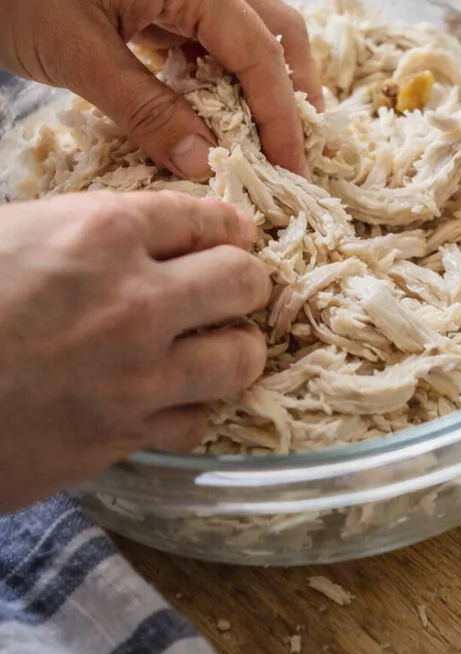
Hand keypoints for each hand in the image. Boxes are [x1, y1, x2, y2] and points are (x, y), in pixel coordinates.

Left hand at [0, 0, 320, 178]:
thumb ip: (148, 111)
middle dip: (293, 90)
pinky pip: (206, 33)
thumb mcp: (80, 58)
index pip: (260, 52)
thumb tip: (204, 162)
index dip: (281, 113)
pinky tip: (212, 110)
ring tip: (263, 137)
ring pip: (245, 30)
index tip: (294, 168)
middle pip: (276, 29)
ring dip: (261, 81)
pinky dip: (221, 73)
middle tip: (297, 151)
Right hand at [0, 191, 268, 511]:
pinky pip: (197, 420)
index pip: (208, 217)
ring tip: (218, 346)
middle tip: (232, 290)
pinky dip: (193, 408)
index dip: (225, 228)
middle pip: (245, 280)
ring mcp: (136, 373)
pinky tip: (173, 398)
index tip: (231, 238)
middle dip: (245, 282)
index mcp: (104, 231)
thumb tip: (135, 234)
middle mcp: (136, 298)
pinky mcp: (122, 437)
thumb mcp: (15, 233)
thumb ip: (86, 231)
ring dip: (235, 347)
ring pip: (241, 356)